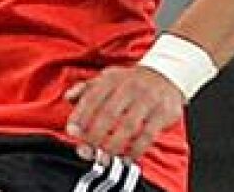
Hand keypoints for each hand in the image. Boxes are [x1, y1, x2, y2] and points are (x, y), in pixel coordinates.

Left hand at [63, 65, 184, 163]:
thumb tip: (68, 98)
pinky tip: (127, 158)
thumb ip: (85, 89)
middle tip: (86, 151)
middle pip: (108, 114)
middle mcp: (128, 87)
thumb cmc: (129, 82)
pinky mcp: (162, 112)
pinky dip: (135, 149)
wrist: (165, 76)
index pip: (91, 98)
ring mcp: (147, 100)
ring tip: (104, 158)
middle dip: (94, 135)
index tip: (72, 132)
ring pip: (127, 126)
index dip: (80, 116)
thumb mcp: (106, 78)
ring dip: (113, 146)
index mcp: (110, 79)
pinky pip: (147, 135)